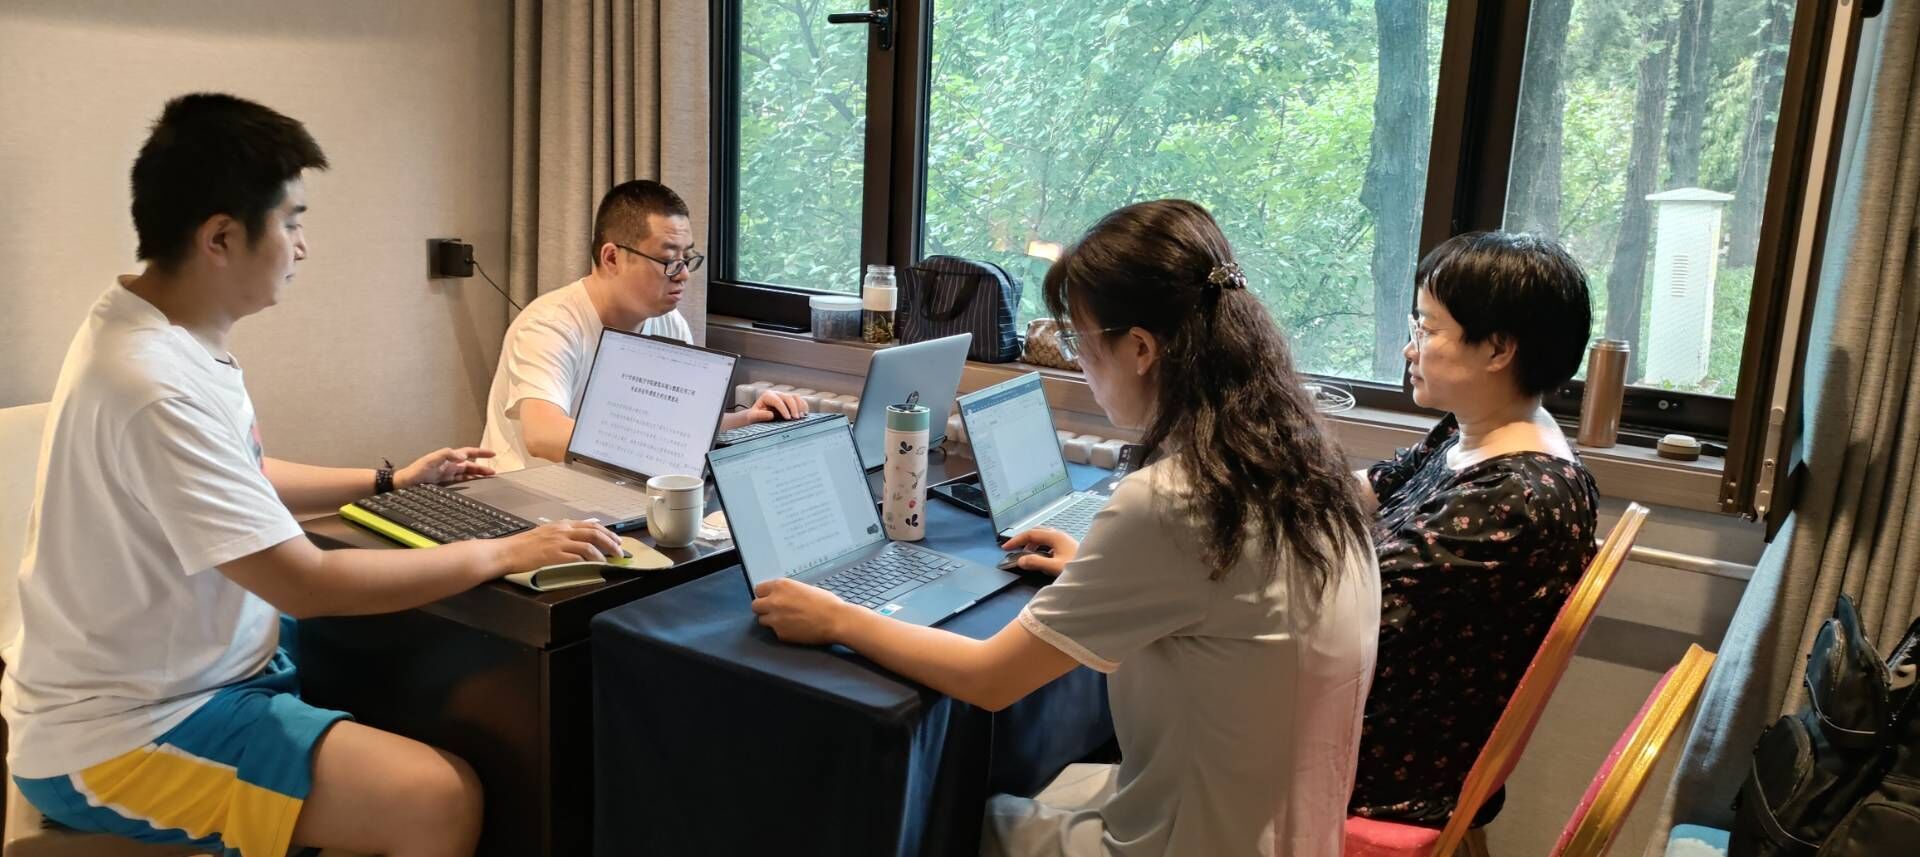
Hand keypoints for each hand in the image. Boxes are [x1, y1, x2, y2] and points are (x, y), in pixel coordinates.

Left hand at [399, 447, 496, 487]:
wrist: (404, 484)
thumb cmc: (415, 472)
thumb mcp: (430, 460)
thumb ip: (446, 455)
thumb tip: (462, 456)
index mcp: (448, 457)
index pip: (468, 452)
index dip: (481, 453)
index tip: (492, 454)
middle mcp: (450, 465)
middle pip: (470, 464)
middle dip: (482, 467)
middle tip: (494, 472)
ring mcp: (448, 474)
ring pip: (467, 474)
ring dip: (477, 475)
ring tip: (488, 479)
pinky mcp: (445, 483)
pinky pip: (461, 482)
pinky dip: (469, 483)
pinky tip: (474, 486)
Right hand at [492, 520, 623, 573]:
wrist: (508, 552)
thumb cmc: (525, 545)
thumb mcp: (547, 532)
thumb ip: (565, 532)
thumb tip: (583, 534)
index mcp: (562, 525)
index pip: (591, 525)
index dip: (607, 532)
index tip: (617, 539)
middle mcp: (563, 531)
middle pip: (594, 533)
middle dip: (610, 542)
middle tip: (620, 551)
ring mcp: (559, 543)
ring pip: (589, 546)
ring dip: (603, 554)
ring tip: (611, 560)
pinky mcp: (555, 556)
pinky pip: (577, 558)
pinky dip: (589, 562)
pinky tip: (595, 566)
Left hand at [743, 390, 808, 423]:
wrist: (757, 417)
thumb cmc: (755, 417)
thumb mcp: (753, 417)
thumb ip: (760, 415)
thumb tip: (771, 414)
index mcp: (767, 396)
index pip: (778, 401)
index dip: (784, 409)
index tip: (788, 418)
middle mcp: (777, 394)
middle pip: (789, 397)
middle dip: (794, 408)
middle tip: (796, 419)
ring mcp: (785, 396)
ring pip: (796, 397)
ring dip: (800, 406)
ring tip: (801, 417)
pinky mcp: (790, 401)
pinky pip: (800, 400)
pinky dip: (804, 406)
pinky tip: (805, 414)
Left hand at [751, 578, 853, 644]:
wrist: (836, 620)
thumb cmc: (826, 603)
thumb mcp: (803, 588)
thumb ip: (787, 591)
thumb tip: (778, 595)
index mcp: (781, 586)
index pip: (758, 589)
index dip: (764, 595)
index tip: (769, 598)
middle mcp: (774, 601)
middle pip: (755, 605)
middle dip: (763, 608)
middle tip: (774, 610)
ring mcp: (776, 618)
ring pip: (762, 620)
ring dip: (770, 620)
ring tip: (786, 620)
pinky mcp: (780, 633)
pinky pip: (774, 631)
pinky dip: (782, 630)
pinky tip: (795, 628)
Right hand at [1001, 528, 1078, 575]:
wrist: (1098, 570)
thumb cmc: (1077, 567)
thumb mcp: (1054, 567)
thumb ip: (1036, 562)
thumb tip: (1021, 560)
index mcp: (1054, 537)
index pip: (1030, 534)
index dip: (1016, 540)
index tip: (1005, 547)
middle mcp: (1059, 535)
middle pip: (1036, 532)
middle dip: (1022, 539)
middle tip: (1012, 548)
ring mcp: (1064, 539)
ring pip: (1043, 537)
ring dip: (1031, 543)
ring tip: (1024, 553)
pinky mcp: (1067, 546)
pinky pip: (1048, 542)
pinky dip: (1039, 547)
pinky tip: (1039, 556)